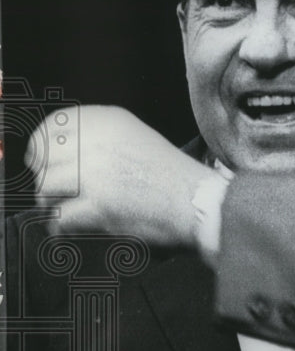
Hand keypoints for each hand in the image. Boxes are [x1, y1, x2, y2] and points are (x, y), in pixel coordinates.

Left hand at [29, 105, 211, 244]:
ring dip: (53, 204)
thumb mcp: (137, 138)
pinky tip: (74, 229)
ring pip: (45, 188)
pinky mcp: (97, 204)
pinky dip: (63, 228)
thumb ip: (100, 139)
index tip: (44, 163)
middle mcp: (98, 141)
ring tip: (68, 212)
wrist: (197, 201)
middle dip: (48, 180)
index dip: (42, 147)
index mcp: (108, 121)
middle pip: (44, 159)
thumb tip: (58, 154)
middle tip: (60, 194)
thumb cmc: (172, 177)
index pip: (51, 126)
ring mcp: (96, 172)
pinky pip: (59, 218)